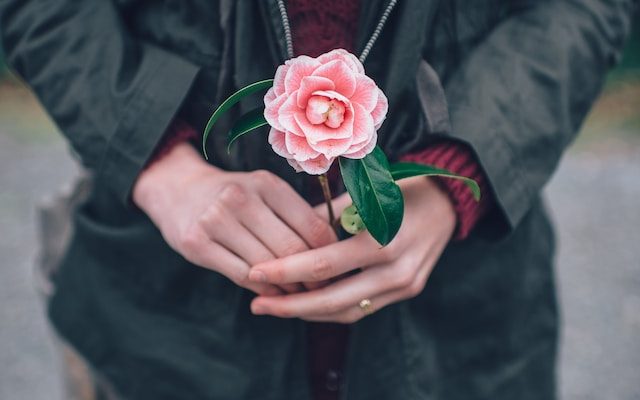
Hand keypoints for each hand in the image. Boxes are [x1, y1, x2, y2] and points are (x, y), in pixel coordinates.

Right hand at [132, 142, 336, 295]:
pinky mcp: (196, 243)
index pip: (313, 227)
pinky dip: (263, 290)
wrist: (178, 189)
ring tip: (301, 294)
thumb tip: (339, 246)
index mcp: (267, 183)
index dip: (330, 255)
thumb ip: (297, 214)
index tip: (338, 269)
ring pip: (267, 266)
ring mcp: (216, 219)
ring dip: (289, 287)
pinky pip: (242, 276)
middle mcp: (241, 197)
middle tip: (323, 289)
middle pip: (291, 249)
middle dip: (312, 276)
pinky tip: (273, 292)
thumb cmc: (235, 197)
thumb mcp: (265, 191)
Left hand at [247, 176, 455, 322]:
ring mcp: (405, 285)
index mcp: (383, 239)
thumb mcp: (365, 193)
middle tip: (257, 305)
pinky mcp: (407, 291)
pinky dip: (332, 308)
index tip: (254, 272)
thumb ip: (327, 217)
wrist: (449, 202)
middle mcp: (396, 269)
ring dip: (309, 313)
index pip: (324, 264)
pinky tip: (308, 304)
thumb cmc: (402, 187)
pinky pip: (362, 308)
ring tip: (276, 307)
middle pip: (333, 299)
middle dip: (290, 305)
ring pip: (347, 311)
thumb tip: (285, 234)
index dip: (286, 271)